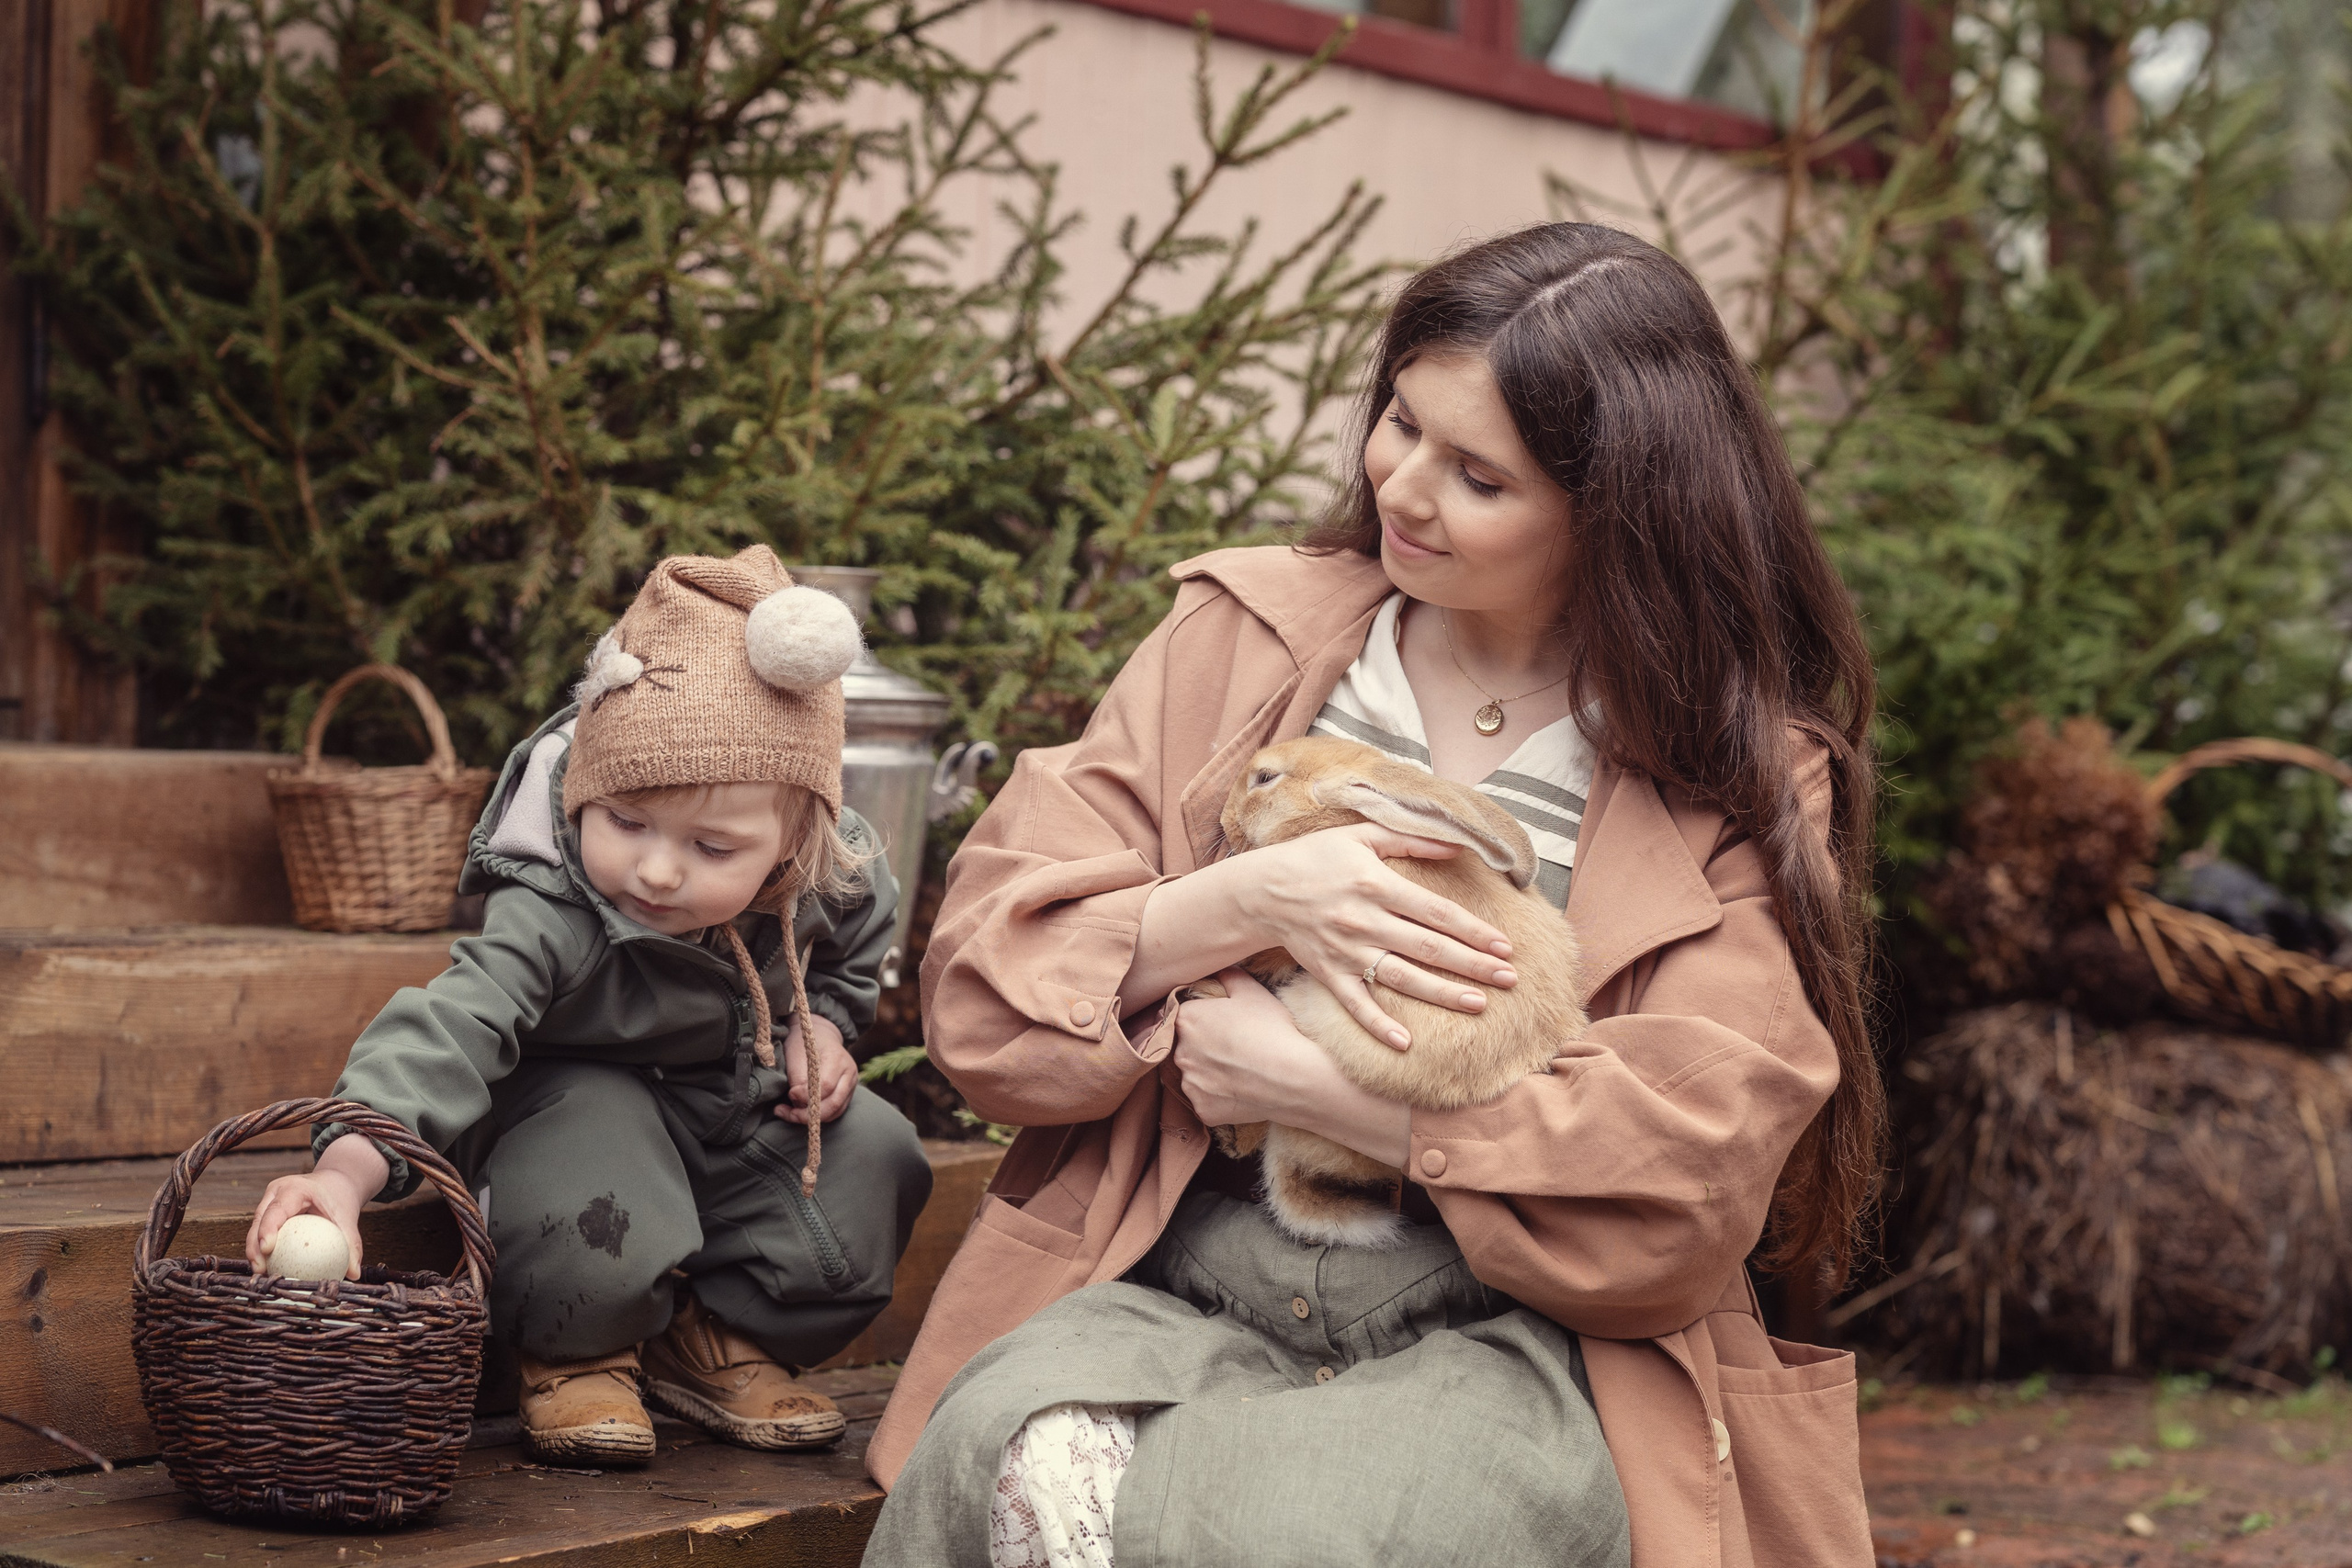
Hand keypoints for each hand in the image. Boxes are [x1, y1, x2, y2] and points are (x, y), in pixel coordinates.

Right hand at [242, 1134, 385, 1279]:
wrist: (334, 1184)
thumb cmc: (339, 1198)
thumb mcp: (347, 1217)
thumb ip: (351, 1244)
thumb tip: (354, 1273)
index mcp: (294, 1189)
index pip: (276, 1210)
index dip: (267, 1229)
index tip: (267, 1249)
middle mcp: (276, 1194)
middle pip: (259, 1220)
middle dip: (254, 1246)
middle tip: (260, 1270)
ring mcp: (268, 1203)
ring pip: (255, 1228)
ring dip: (255, 1251)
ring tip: (261, 1274)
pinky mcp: (267, 1214)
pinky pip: (261, 1233)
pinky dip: (262, 1250)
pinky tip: (267, 1269)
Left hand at [774, 1012, 855, 1124]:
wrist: (819, 1035)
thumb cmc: (804, 1043)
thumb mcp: (796, 1055)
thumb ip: (798, 1079)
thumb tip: (799, 1102)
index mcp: (838, 1058)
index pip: (825, 1086)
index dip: (806, 1095)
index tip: (789, 1094)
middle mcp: (849, 1073)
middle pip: (834, 1103)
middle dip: (808, 1114)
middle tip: (785, 1112)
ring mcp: (851, 1084)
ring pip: (835, 1111)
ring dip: (811, 1118)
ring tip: (789, 1114)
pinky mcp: (847, 1094)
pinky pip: (835, 1112)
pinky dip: (818, 1116)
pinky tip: (800, 1113)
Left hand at [1173, 969, 1410, 1168]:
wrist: (1296, 1078)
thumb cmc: (1274, 1030)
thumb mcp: (1253, 992)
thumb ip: (1228, 977)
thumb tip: (1219, 971)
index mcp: (1187, 1019)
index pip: (1183, 1015)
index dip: (1203, 1019)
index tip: (1220, 1025)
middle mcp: (1180, 1052)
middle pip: (1184, 1046)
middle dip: (1202, 1046)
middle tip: (1232, 1048)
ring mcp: (1191, 1085)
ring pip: (1193, 1076)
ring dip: (1207, 1073)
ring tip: (1239, 1070)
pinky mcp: (1203, 1110)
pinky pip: (1205, 1101)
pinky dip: (1218, 1097)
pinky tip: (1241, 1090)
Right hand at [1234, 823, 1516, 1049]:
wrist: (1262, 890)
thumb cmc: (1316, 858)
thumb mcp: (1361, 836)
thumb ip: (1411, 839)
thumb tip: (1458, 845)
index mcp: (1377, 885)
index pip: (1437, 912)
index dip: (1474, 930)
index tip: (1504, 946)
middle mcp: (1365, 921)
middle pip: (1429, 948)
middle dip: (1473, 965)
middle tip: (1510, 979)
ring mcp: (1347, 951)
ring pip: (1403, 978)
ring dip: (1442, 994)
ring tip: (1478, 1005)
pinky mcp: (1330, 974)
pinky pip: (1357, 1004)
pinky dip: (1378, 1025)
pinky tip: (1406, 1043)